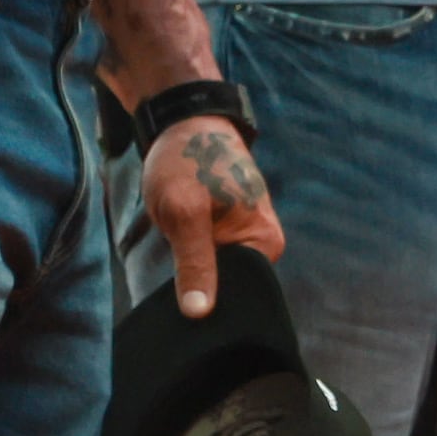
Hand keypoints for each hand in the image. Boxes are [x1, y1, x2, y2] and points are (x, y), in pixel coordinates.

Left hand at [141, 117, 285, 320]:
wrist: (183, 122)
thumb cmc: (186, 160)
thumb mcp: (184, 211)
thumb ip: (194, 263)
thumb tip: (200, 313)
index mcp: (265, 241)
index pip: (242, 295)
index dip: (212, 306)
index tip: (184, 313)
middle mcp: (262, 241)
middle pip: (231, 288)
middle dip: (202, 291)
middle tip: (172, 290)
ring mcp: (246, 235)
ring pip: (218, 275)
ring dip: (195, 276)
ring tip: (173, 273)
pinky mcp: (228, 230)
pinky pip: (213, 260)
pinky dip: (194, 263)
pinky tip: (178, 262)